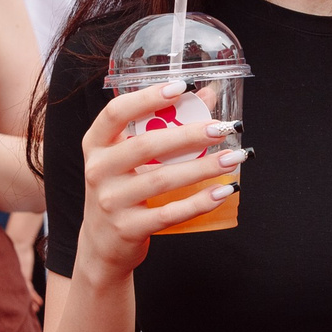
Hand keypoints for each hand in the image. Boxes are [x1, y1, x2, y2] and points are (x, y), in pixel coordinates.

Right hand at [72, 81, 246, 282]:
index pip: (116, 112)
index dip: (147, 98)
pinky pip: (170, 214)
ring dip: (203, 167)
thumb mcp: (131, 157)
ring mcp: (111, 202)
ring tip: (234, 158)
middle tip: (222, 128)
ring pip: (162, 180)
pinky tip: (223, 191)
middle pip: (146, 145)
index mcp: (97, 144)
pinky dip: (199, 202)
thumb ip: (163, 125)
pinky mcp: (128, 228)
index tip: (180, 87)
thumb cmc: (122, 190)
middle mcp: (99, 170)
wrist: (102, 244)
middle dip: (189, 135)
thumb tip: (207, 95)